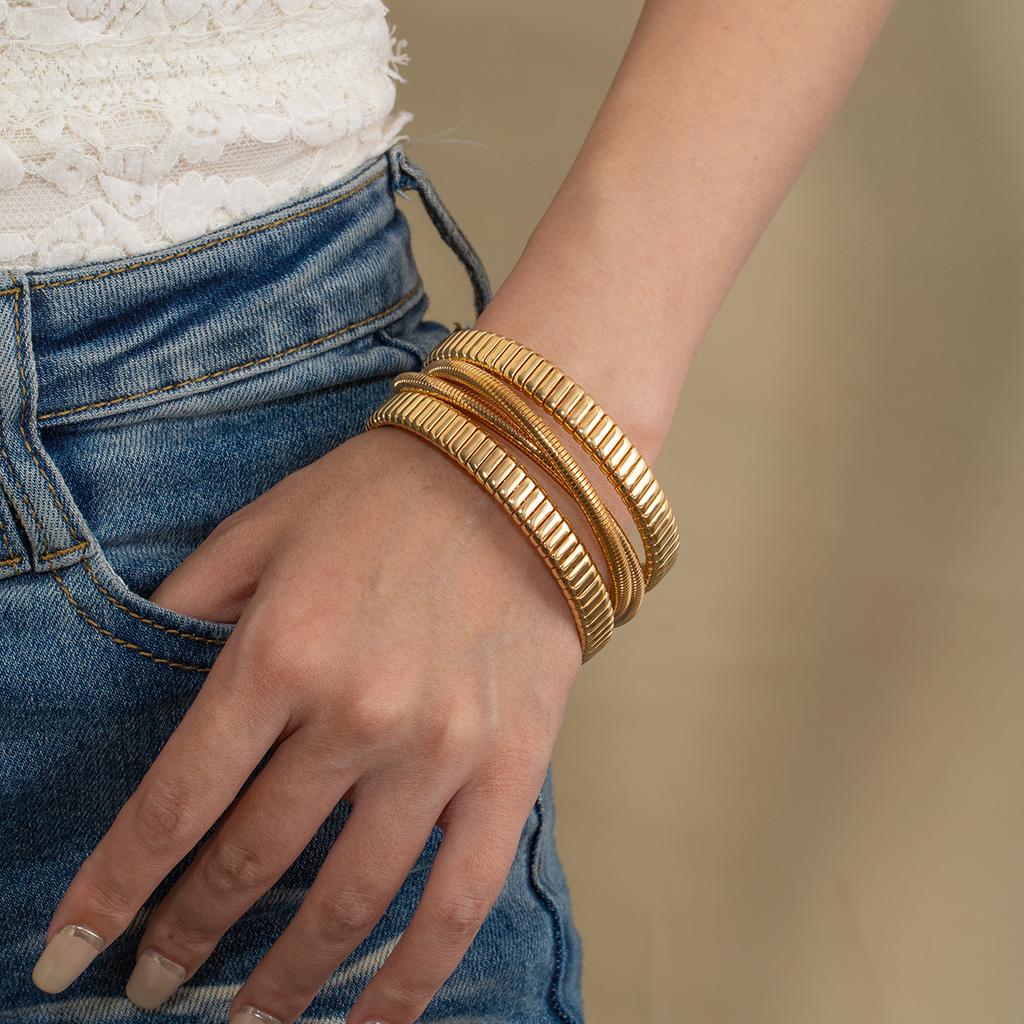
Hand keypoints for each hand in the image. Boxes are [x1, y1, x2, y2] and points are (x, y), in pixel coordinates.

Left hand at [32, 424, 582, 1022]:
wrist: (525, 474)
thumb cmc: (389, 492)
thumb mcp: (267, 523)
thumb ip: (195, 599)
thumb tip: (148, 666)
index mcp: (279, 653)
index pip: (175, 802)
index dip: (114, 890)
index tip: (72, 954)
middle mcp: (353, 715)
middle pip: (251, 861)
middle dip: (185, 939)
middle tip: (151, 986)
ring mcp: (438, 752)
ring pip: (348, 902)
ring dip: (285, 979)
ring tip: (244, 1022)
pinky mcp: (509, 769)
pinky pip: (459, 900)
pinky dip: (412, 979)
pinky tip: (374, 1023)